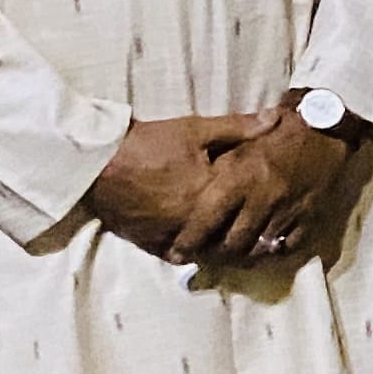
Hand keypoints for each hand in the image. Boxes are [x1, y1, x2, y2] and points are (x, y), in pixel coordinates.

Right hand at [86, 114, 262, 258]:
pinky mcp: (149, 243)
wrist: (96, 161)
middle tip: (260, 237)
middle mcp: (190, 222)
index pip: (246, 211)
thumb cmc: (148, 142)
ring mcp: (168, 236)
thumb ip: (238, 127)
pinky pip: (177, 254)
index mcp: (207, 195)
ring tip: (232, 240)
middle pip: (228, 237)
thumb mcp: (194, 129)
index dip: (261, 213)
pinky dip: (190, 250)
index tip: (274, 216)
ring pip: (205, 249)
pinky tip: (199, 242)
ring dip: (218, 246)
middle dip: (244, 236)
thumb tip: (276, 119)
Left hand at [171, 110, 361, 266]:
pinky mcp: (310, 218)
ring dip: (242, 257)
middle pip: (233, 243)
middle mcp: (263, 199)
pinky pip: (288, 246)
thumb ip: (213, 166)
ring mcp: (288, 211)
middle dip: (215, 255)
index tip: (176, 254)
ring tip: (229, 258)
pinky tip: (262, 250)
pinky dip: (273, 252)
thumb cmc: (274, 133)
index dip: (188, 242)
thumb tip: (184, 190)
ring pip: (259, 249)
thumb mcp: (238, 141)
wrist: (324, 129)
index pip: (207, 221)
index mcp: (240, 179)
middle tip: (203, 258)